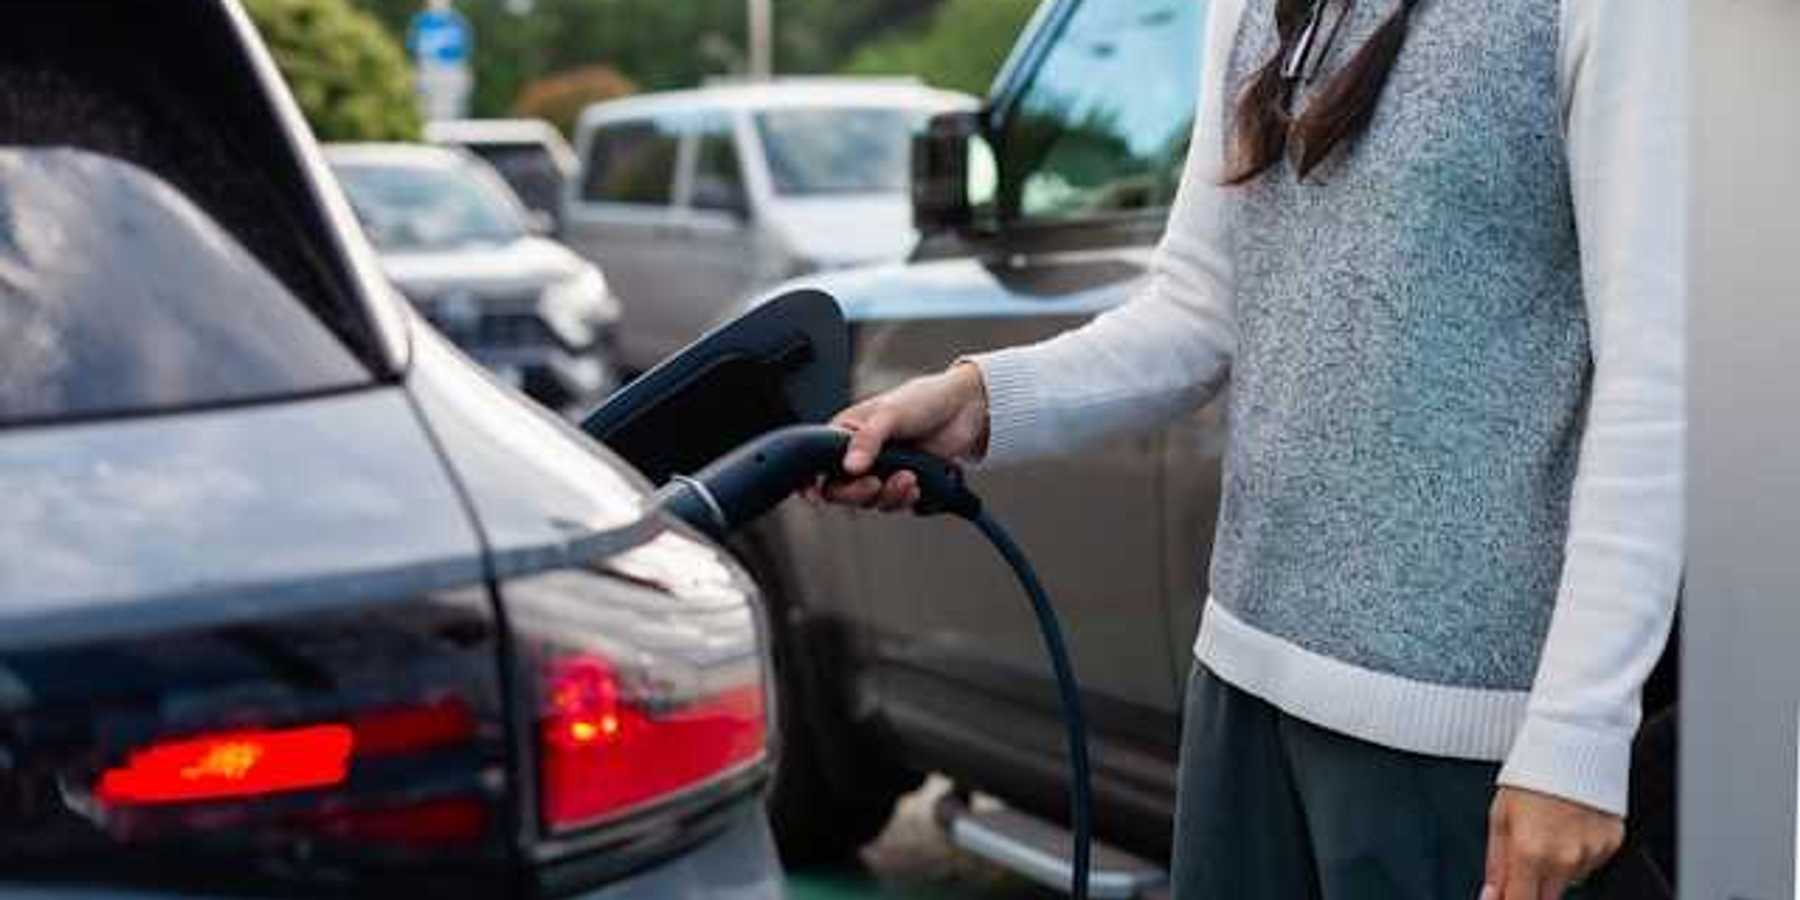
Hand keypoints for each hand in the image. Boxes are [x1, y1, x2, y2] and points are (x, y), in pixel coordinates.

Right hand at [814, 362, 989, 511]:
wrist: (963, 410)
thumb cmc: (922, 400)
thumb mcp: (890, 414)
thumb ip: (867, 440)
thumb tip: (849, 466)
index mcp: (845, 435)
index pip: (817, 464)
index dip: (810, 482)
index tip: (814, 496)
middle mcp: (860, 456)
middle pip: (841, 492)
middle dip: (859, 493)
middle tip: (875, 483)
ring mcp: (881, 472)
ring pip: (870, 501)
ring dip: (889, 495)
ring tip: (909, 476)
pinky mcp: (902, 484)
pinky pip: (895, 504)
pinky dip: (906, 499)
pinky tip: (918, 483)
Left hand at [1481, 786, 1623, 899]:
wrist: (1573, 745)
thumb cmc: (1532, 775)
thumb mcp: (1499, 817)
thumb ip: (1496, 864)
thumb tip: (1492, 894)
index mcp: (1530, 852)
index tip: (1504, 897)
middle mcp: (1564, 859)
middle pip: (1547, 899)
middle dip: (1531, 888)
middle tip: (1524, 860)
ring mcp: (1591, 853)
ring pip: (1569, 880)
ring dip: (1555, 868)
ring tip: (1548, 831)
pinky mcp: (1611, 845)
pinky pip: (1589, 863)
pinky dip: (1576, 853)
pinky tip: (1568, 827)